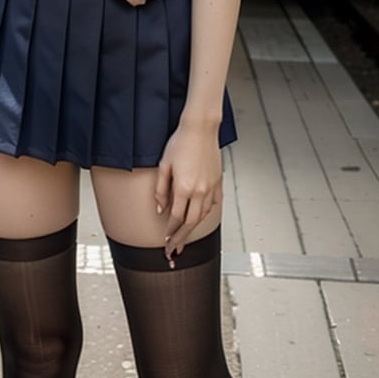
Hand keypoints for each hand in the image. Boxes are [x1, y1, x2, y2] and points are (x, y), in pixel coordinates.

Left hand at [154, 120, 222, 264]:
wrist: (200, 128)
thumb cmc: (181, 142)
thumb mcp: (164, 165)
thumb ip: (161, 189)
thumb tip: (161, 208)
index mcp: (184, 187)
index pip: (176, 218)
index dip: (170, 232)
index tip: (166, 241)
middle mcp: (199, 190)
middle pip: (190, 222)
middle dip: (181, 238)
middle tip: (175, 250)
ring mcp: (210, 187)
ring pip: (203, 215)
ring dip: (194, 229)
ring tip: (186, 237)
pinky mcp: (217, 181)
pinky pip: (213, 203)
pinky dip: (207, 213)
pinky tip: (202, 216)